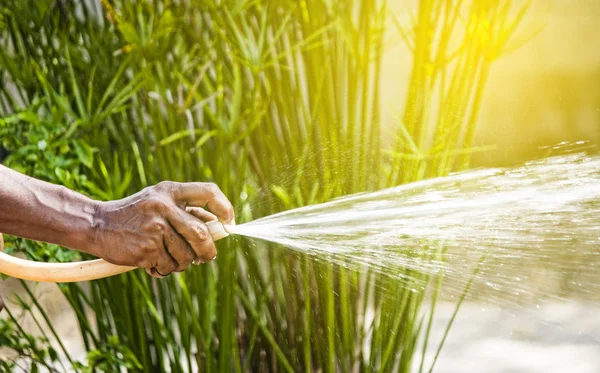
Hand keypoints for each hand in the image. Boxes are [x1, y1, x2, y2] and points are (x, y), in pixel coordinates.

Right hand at [91, 181, 233, 277]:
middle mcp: (164, 207)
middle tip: (206, 257)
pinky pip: (168, 266)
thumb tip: (218, 226)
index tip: (229, 222)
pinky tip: (153, 262)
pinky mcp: (146, 250)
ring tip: (168, 258)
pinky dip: (164, 269)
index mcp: (170, 191)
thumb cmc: (135, 214)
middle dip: (208, 251)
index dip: (224, 207)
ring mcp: (155, 229)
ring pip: (186, 255)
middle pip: (201, 234)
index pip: (208, 192)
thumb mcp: (158, 200)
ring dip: (182, 263)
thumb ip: (185, 210)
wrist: (97, 225)